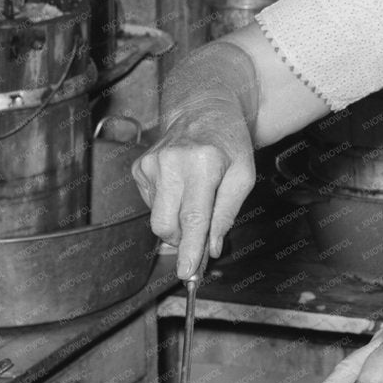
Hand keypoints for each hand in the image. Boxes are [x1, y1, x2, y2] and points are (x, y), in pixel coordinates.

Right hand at [130, 93, 254, 277]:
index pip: (193, 217)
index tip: (186, 273)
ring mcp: (150, 164)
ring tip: (195, 196)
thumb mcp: (243, 176)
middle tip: (199, 238)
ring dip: (177, 219)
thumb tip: (211, 247)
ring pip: (158, 217)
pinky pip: (152, 204)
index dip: (190, 249)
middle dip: (182, 240)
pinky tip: (181, 186)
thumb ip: (226, 213)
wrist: (203, 110)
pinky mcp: (139, 168)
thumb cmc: (228, 142)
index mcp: (202, 163)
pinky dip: (168, 205)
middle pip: (166, 224)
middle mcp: (171, 162)